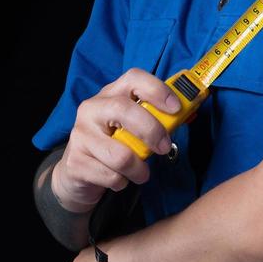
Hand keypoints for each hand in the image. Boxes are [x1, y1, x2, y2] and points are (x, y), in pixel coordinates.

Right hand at [53, 69, 180, 212]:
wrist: (76, 172)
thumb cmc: (112, 144)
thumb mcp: (131, 127)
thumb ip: (154, 118)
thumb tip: (186, 113)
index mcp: (110, 94)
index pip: (133, 78)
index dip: (157, 89)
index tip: (175, 108)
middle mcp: (92, 109)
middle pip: (124, 110)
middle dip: (151, 131)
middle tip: (164, 148)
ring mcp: (80, 135)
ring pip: (120, 154)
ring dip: (139, 169)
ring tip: (140, 173)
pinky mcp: (75, 161)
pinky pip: (111, 176)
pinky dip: (122, 183)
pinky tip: (118, 179)